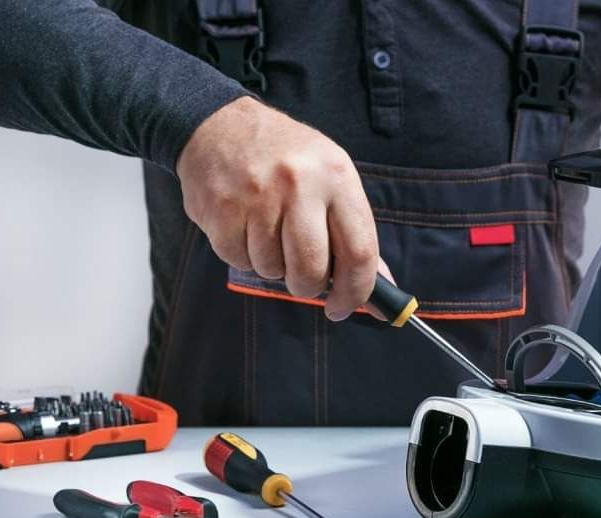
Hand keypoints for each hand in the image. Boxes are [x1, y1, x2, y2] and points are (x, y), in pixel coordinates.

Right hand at [177, 96, 378, 320]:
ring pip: (272, 269)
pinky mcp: (221, 209)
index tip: (345, 307)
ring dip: (272, 266)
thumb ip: (354, 234)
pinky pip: (238, 261)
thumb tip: (381, 290)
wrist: (219, 126)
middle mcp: (300, 183)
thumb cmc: (286, 160)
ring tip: (269, 233)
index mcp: (337, 176)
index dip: (356, 291)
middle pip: (312, 269)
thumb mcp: (331, 179)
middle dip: (308, 286)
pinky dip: (243, 256)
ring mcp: (258, 196)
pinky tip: (245, 227)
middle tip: (303, 279)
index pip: (359, 251)